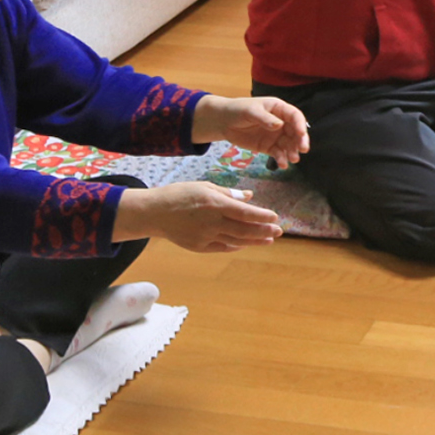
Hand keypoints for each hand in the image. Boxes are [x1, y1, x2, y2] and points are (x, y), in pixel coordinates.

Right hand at [118, 182, 281, 252]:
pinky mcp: (199, 247)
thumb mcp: (205, 186)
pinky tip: (247, 243)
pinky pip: (223, 247)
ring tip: (269, 239)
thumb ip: (229, 194)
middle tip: (279, 231)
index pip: (245, 213)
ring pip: (236, 241)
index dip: (262, 216)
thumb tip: (250, 196)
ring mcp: (205, 237)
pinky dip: (237, 245)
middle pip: (244, 230)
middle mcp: (212, 222)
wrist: (155, 212)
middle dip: (264, 231)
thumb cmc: (180, 194)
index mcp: (214, 204)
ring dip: (255, 241)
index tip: (275, 217)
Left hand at [194, 96, 309, 166]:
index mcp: (279, 109)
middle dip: (300, 141)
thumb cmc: (238, 110)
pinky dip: (282, 159)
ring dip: (292, 152)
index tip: (301, 134)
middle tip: (303, 150)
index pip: (295, 116)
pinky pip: (278, 153)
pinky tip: (283, 164)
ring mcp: (275, 135)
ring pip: (289, 145)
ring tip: (293, 160)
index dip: (300, 125)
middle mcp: (281, 122)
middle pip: (295, 132)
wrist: (223, 122)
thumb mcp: (251, 111)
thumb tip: (279, 125)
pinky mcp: (268, 147)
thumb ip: (264, 118)